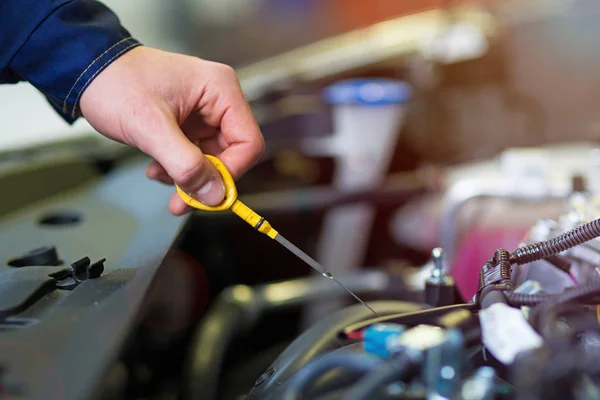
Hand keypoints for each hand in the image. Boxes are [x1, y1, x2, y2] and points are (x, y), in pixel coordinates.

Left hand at [79, 46, 264, 214]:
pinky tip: (156, 167)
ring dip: (188, 176)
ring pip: (213, 160)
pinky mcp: (190, 124)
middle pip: (232, 155)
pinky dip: (178, 169)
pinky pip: (196, 156)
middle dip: (205, 180)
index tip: (206, 193)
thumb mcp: (150, 128)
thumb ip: (185, 164)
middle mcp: (219, 100)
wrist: (88, 71)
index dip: (231, 173)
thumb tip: (216, 196)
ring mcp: (205, 113)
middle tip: (180, 200)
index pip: (248, 142)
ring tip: (159, 175)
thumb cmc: (116, 85)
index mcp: (221, 90)